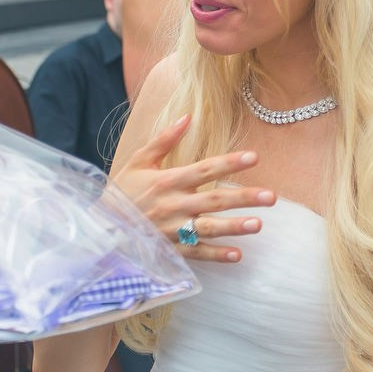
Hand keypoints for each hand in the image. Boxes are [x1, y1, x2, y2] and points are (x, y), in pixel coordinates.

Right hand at [111, 114, 275, 263]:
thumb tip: (188, 116)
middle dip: (244, 198)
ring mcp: (172, 230)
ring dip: (234, 227)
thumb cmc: (123, 191)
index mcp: (167, 180)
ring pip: (208, 228)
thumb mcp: (139, 161)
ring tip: (259, 224)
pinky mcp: (170, 251)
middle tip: (271, 197)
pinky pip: (196, 253)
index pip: (204, 169)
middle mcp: (173, 205)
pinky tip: (237, 254)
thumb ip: (164, 140)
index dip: (229, 163)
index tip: (254, 157)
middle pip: (214, 200)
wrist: (101, 226)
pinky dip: (216, 255)